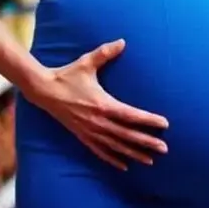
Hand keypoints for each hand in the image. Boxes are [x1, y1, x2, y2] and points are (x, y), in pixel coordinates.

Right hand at [29, 39, 168, 170]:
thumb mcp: (86, 63)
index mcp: (102, 104)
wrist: (43, 90)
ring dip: (133, 153)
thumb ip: (105, 53)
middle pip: (127, 135)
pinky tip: (124, 166)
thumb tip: (122, 41)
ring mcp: (89, 131)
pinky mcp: (81, 135)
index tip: (164, 123)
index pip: (130, 115)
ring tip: (150, 160)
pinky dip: (112, 159)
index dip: (148, 120)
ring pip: (115, 146)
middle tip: (164, 148)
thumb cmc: (67, 75)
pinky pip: (100, 151)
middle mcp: (97, 121)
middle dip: (146, 142)